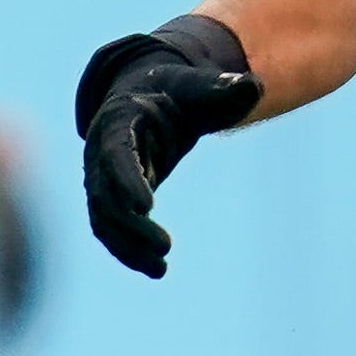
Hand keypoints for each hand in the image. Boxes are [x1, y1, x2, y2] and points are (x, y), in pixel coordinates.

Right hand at [75, 15, 260, 278]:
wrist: (156, 97)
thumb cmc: (181, 92)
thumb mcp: (203, 88)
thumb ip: (225, 88)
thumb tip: (254, 86)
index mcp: (120, 117)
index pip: (117, 152)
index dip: (127, 178)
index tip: (146, 207)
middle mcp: (101, 149)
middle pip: (105, 193)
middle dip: (130, 224)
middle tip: (166, 247)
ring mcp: (101, 175)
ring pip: (103, 218)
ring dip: (127, 246)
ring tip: (160, 268)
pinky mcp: (111, 196)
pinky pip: (111, 229)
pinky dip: (128, 251)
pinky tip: (157, 269)